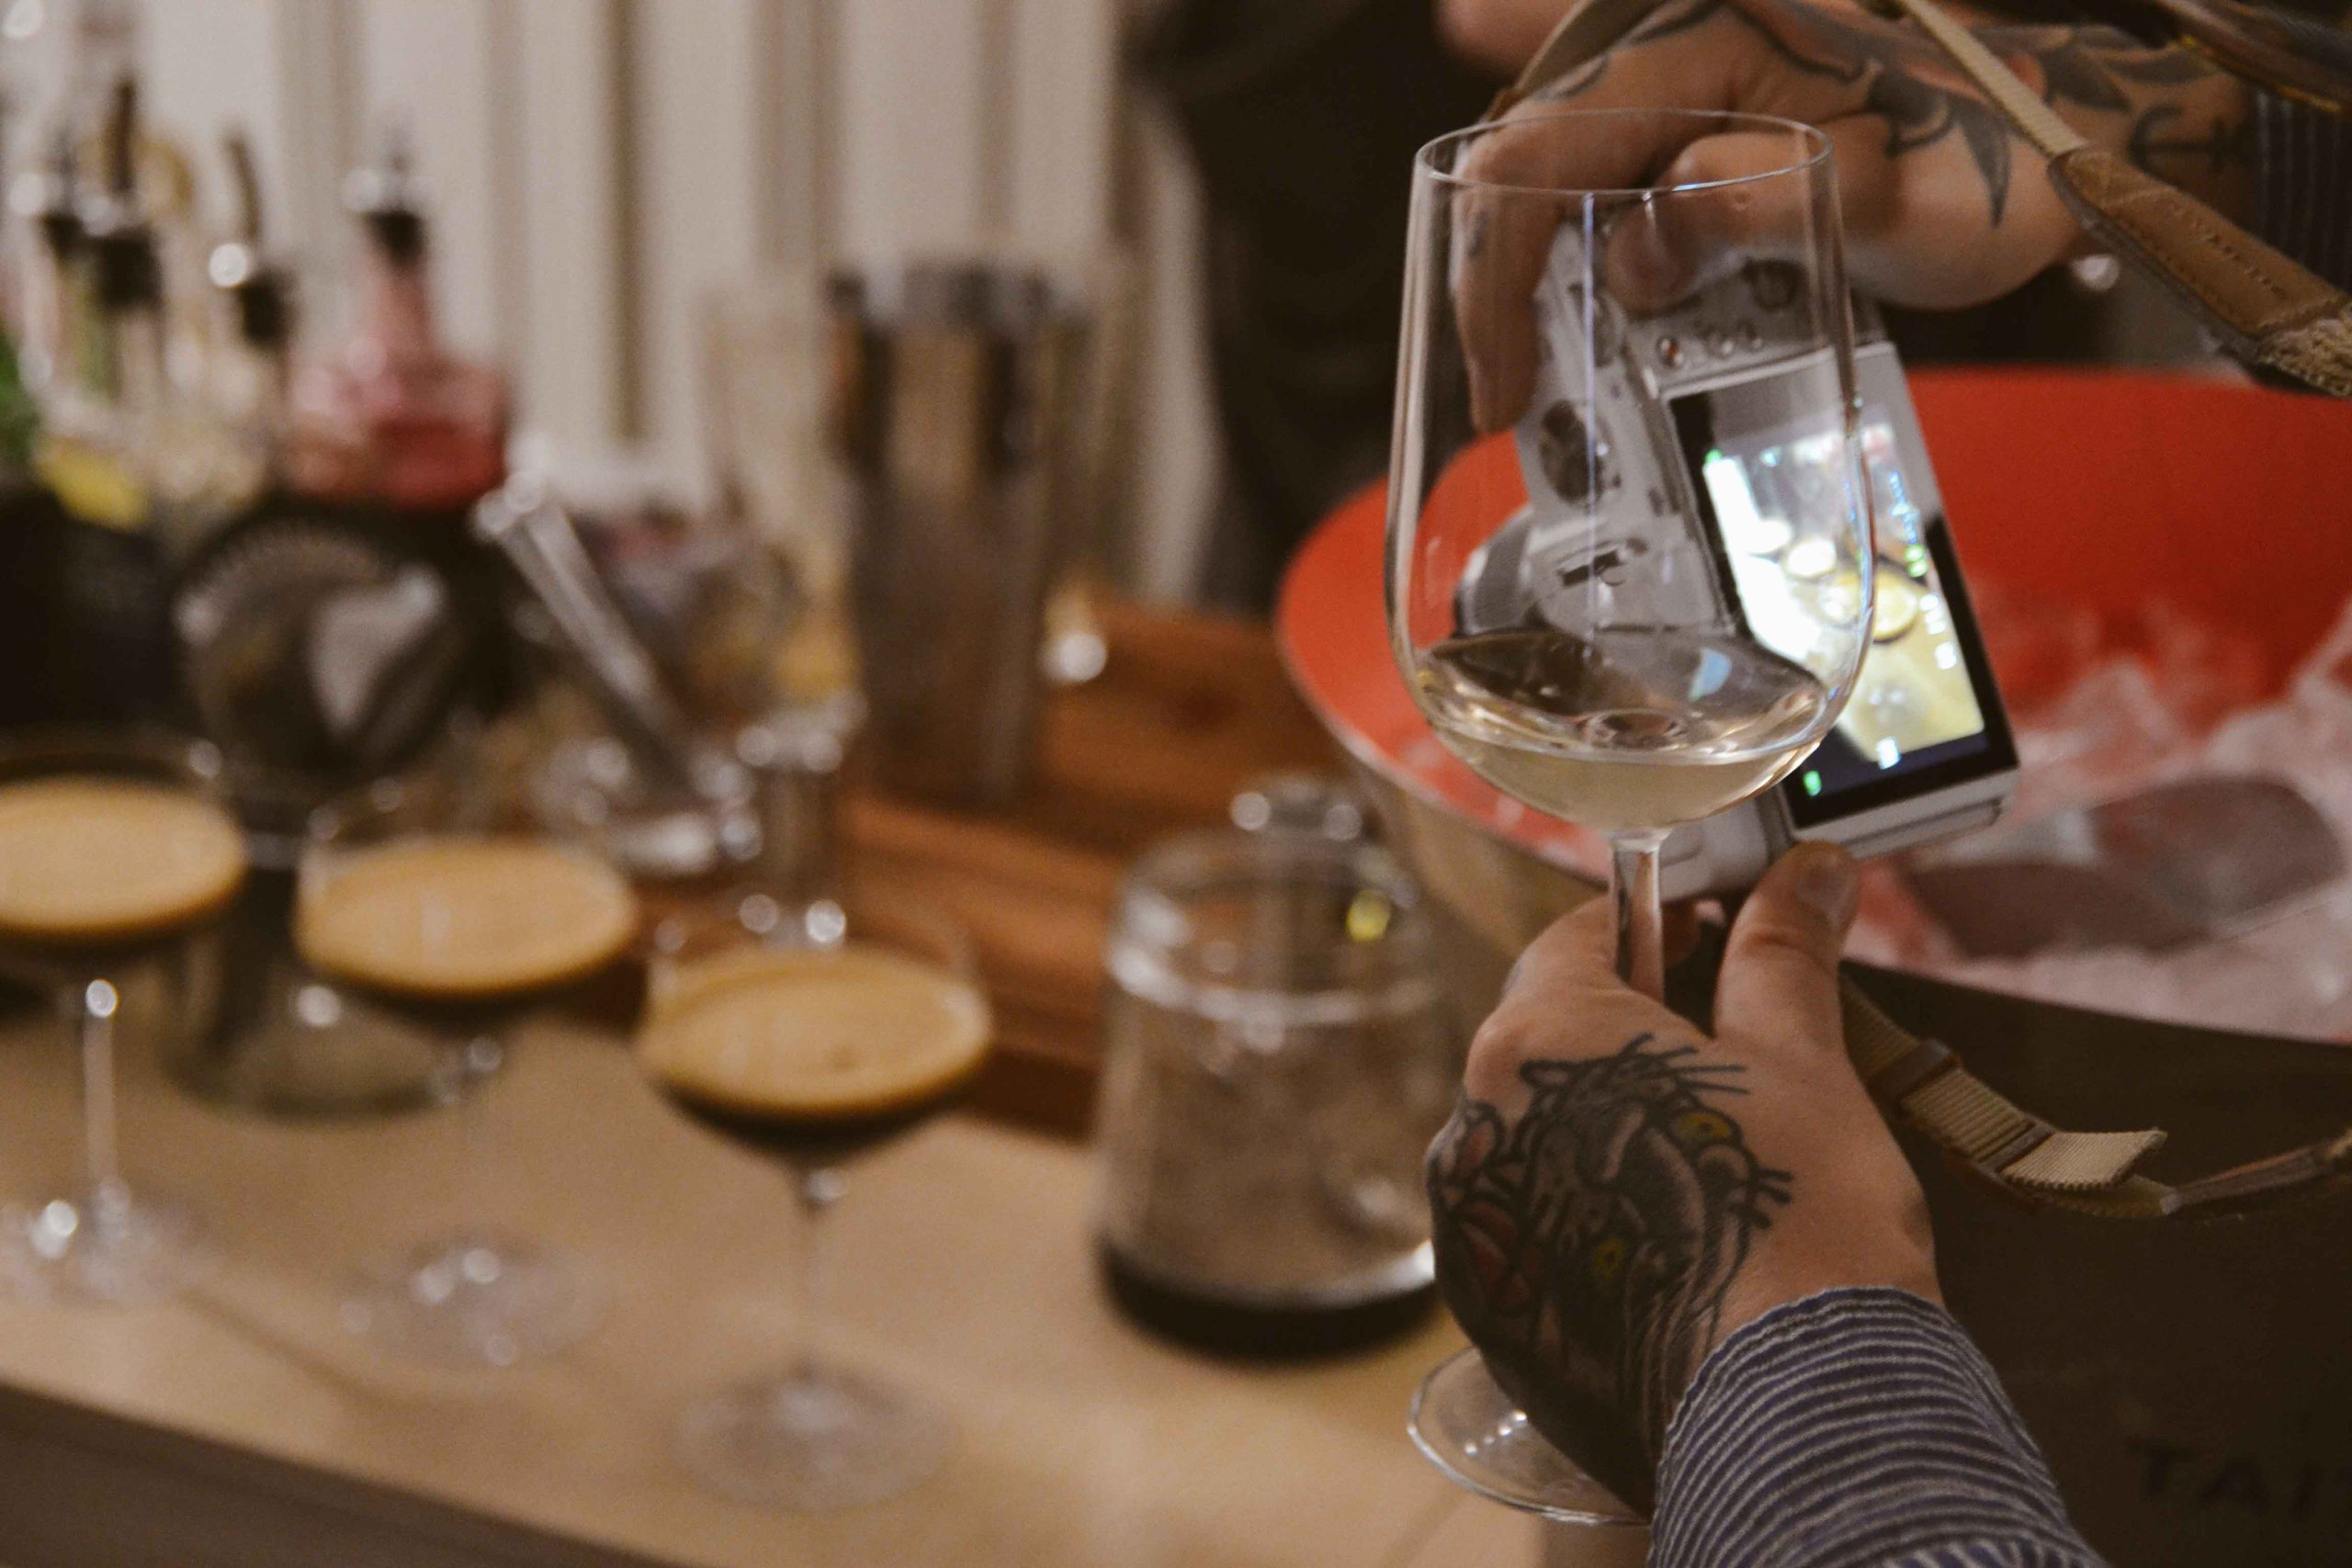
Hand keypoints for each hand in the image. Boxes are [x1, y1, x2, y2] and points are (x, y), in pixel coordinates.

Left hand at [1424, 843, 1937, 1512]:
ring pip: (1544, 1144)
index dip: (1651, 926)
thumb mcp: (1799, 1058)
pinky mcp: (1496, 1319)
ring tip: (1715, 1163)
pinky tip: (1679, 1242)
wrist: (1791, 1409)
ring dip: (1612, 1134)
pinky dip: (1599, 1223)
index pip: (1576, 942)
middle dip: (1636, 1037)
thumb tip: (1806, 871)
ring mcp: (1476, 1233)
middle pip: (1553, 1046)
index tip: (1706, 930)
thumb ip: (1781, 954)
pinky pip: (1540, 1236)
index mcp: (1530, 1041)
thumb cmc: (1796, 1216)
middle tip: (1733, 1053)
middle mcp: (1474, 1129)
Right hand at [1448, 0, 2251, 427]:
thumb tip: (1630, 252)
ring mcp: (1684, 75)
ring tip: (1517, 361)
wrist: (2061, 139)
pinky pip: (1597, 153)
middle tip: (1501, 391)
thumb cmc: (1986, 159)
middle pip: (1522, 159)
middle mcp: (1674, 38)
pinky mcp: (1701, 117)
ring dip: (1521, 264)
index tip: (1503, 380)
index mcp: (1702, 36)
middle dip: (1493, 281)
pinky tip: (1497, 142)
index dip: (1500, 274)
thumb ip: (1743, 209)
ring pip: (1549, 164)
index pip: (1543, 152)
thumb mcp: (1876, 200)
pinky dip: (1555, 204)